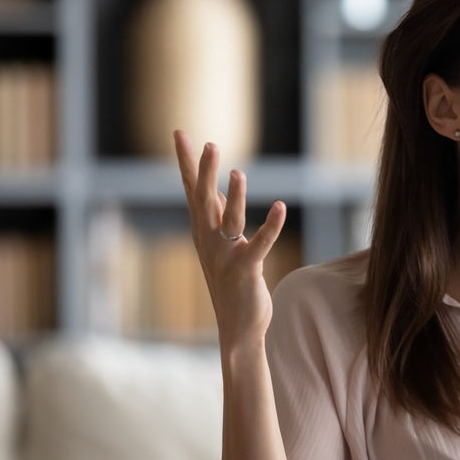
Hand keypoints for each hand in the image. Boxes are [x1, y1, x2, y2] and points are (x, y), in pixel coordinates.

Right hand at [174, 130, 286, 345]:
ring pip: (229, 220)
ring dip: (234, 196)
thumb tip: (215, 188)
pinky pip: (260, 243)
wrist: (238, 326)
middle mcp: (210, 241)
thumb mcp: (220, 244)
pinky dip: (271, 225)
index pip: (192, 189)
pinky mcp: (246, 270)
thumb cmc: (231, 283)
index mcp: (203, 231)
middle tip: (207, 143)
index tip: (179, 133)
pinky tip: (280, 206)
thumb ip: (218, 215)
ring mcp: (226, 256)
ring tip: (239, 172)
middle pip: (203, 199)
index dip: (186, 161)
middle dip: (204, 171)